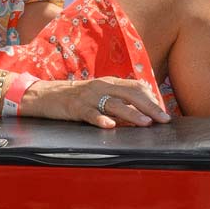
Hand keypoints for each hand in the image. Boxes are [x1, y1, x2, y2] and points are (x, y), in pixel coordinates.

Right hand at [18, 75, 167, 128]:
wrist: (45, 95)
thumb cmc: (76, 97)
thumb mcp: (99, 93)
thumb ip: (119, 98)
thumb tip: (143, 109)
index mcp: (110, 82)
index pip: (137, 87)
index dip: (152, 99)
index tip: (164, 112)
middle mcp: (101, 86)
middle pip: (130, 94)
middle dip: (150, 107)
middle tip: (164, 119)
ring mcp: (88, 96)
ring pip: (113, 103)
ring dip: (131, 113)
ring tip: (145, 122)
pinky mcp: (75, 107)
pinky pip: (89, 113)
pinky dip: (99, 119)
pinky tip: (109, 126)